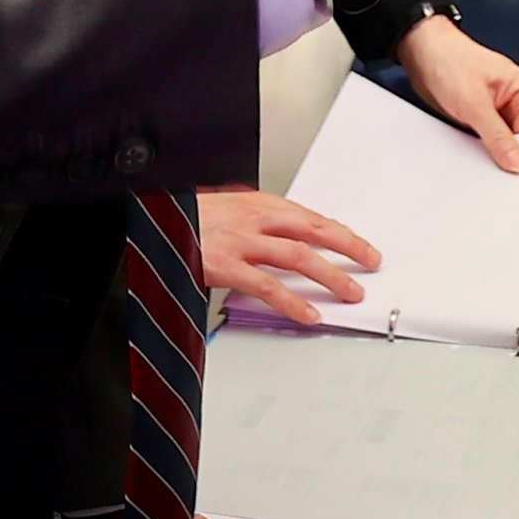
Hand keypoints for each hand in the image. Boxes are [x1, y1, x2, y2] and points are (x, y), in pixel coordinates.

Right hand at [194, 190, 377, 325]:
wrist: (148, 215)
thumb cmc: (183, 216)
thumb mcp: (223, 210)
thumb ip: (253, 224)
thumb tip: (279, 239)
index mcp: (255, 203)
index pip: (308, 217)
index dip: (339, 232)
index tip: (361, 246)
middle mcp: (252, 217)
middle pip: (312, 230)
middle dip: (347, 246)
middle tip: (370, 263)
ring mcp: (239, 240)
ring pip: (297, 256)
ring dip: (329, 275)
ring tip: (351, 293)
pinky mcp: (224, 264)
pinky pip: (267, 285)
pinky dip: (291, 301)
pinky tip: (309, 315)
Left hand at [397, 18, 518, 172]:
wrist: (422, 52)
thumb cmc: (448, 60)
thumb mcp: (473, 103)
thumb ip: (497, 136)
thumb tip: (516, 162)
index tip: (510, 170)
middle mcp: (518, 100)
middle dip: (509, 155)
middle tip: (490, 162)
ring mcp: (501, 111)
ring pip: (506, 144)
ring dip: (493, 152)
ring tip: (474, 146)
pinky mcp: (485, 119)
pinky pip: (490, 142)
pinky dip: (481, 149)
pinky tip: (470, 148)